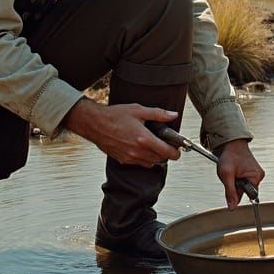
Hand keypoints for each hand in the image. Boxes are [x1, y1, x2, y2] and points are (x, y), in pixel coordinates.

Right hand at [64, 98, 180, 167]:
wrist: (95, 124)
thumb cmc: (115, 116)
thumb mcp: (139, 110)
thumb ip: (158, 114)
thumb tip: (173, 115)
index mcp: (143, 139)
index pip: (166, 152)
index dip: (176, 152)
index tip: (178, 149)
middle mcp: (137, 151)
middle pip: (160, 160)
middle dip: (166, 154)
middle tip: (167, 144)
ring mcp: (130, 158)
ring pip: (150, 163)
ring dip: (156, 157)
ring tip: (154, 145)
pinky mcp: (123, 160)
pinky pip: (139, 163)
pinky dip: (145, 158)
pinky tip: (142, 147)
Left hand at [216, 138, 264, 208]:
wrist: (230, 142)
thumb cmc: (230, 154)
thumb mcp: (227, 174)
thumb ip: (230, 192)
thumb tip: (232, 207)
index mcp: (256, 177)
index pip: (249, 196)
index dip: (238, 192)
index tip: (232, 184)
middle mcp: (258, 175)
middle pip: (245, 191)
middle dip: (235, 186)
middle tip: (230, 176)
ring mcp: (255, 172)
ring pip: (243, 185)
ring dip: (235, 181)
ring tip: (232, 171)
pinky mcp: (251, 170)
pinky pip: (243, 179)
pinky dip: (237, 177)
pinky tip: (234, 170)